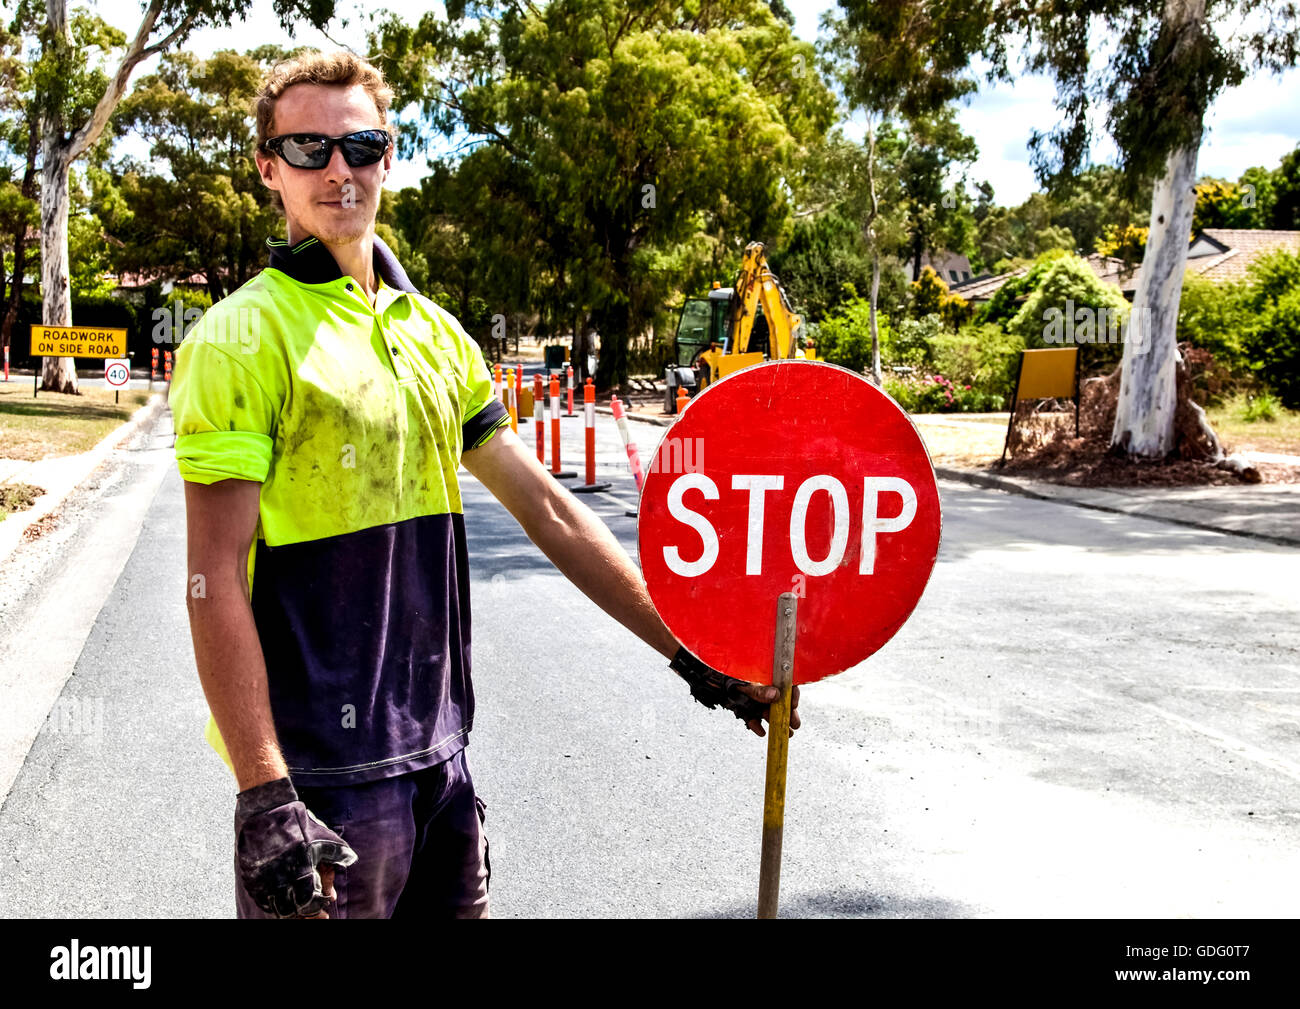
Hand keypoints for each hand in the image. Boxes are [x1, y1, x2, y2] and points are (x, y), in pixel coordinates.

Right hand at [234, 777, 357, 918]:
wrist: (266, 812)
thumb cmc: (298, 824)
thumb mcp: (323, 836)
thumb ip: (339, 852)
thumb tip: (351, 860)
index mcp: (301, 872)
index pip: (310, 903)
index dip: (317, 907)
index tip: (324, 903)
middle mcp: (280, 880)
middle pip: (291, 910)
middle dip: (303, 911)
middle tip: (310, 908)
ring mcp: (263, 881)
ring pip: (275, 907)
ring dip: (287, 908)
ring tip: (296, 903)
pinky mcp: (251, 878)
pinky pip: (260, 899)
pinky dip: (271, 902)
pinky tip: (280, 897)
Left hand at [732, 680, 801, 738]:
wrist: (711, 681)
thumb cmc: (732, 676)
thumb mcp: (746, 682)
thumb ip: (759, 689)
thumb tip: (776, 695)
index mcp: (768, 679)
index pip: (787, 687)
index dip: (792, 696)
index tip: (794, 705)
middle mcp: (764, 692)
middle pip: (781, 704)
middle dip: (789, 715)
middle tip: (794, 726)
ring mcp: (755, 702)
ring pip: (769, 713)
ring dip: (776, 724)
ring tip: (784, 733)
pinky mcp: (745, 710)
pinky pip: (752, 719)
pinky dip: (756, 726)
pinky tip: (760, 732)